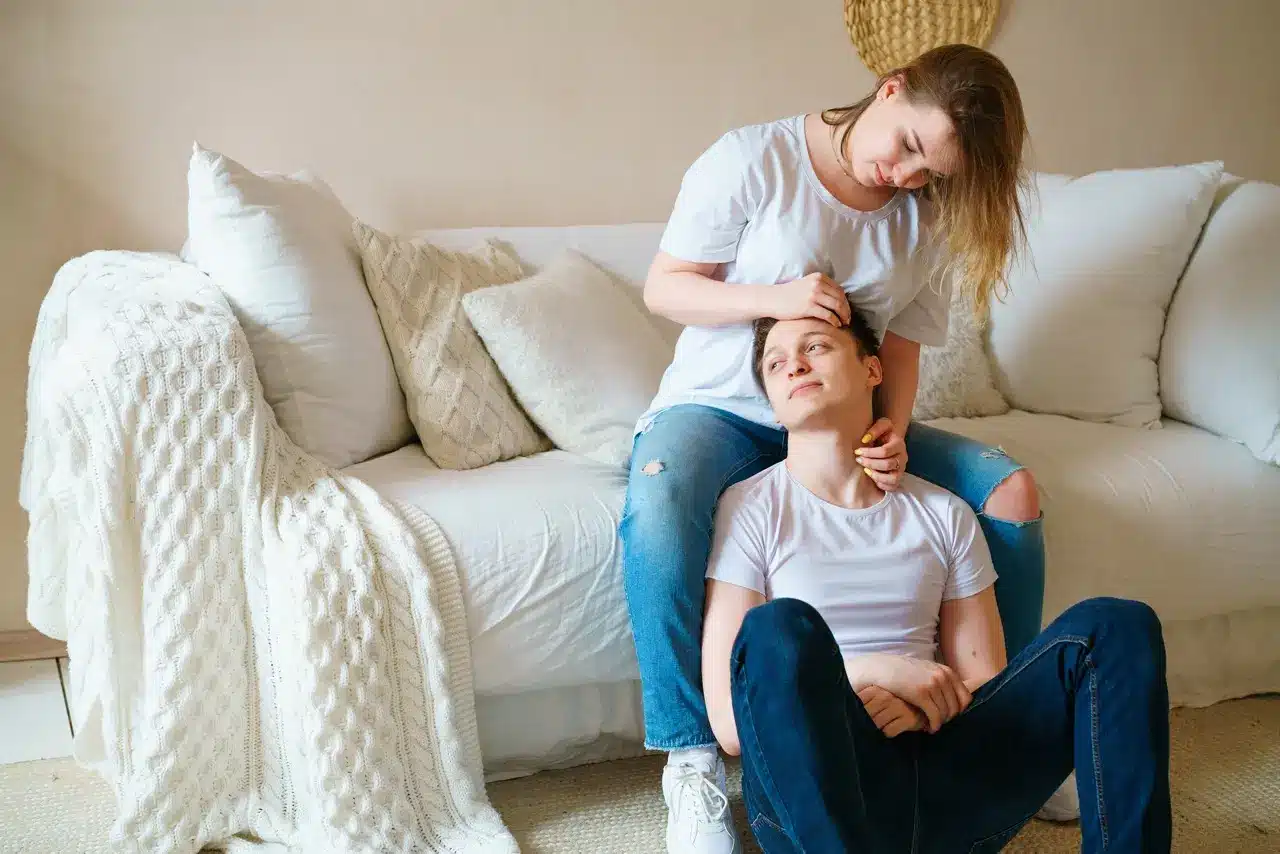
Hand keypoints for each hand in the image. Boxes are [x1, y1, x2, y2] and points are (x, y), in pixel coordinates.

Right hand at [766, 273, 850, 326]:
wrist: (772, 299)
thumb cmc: (789, 295)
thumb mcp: (807, 285)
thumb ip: (821, 288)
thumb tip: (837, 299)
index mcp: (819, 277)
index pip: (839, 290)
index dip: (845, 301)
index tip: (846, 310)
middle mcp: (818, 284)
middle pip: (840, 298)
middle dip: (846, 310)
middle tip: (848, 319)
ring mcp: (813, 295)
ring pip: (836, 306)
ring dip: (843, 316)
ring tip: (843, 323)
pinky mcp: (808, 306)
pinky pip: (828, 314)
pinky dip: (834, 321)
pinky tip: (836, 325)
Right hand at [853, 655, 971, 732]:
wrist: (881, 668)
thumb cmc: (902, 672)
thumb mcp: (927, 671)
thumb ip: (941, 681)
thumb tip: (954, 700)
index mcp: (947, 671)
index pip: (965, 698)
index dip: (958, 711)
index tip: (948, 717)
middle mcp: (943, 677)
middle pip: (956, 708)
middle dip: (948, 719)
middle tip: (938, 724)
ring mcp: (933, 685)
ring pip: (946, 714)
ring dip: (939, 723)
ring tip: (931, 726)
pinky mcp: (921, 694)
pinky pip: (935, 716)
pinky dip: (933, 725)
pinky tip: (927, 728)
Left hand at [855, 417, 906, 491]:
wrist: (890, 439)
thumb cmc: (883, 432)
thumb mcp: (882, 424)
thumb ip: (875, 429)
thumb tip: (864, 440)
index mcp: (899, 444)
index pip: (885, 451)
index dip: (869, 452)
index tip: (857, 451)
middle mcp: (903, 458)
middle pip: (887, 464)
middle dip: (870, 463)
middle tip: (858, 460)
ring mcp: (901, 469)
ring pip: (893, 478)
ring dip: (876, 476)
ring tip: (865, 470)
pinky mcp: (898, 478)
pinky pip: (892, 487)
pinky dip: (881, 484)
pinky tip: (872, 476)